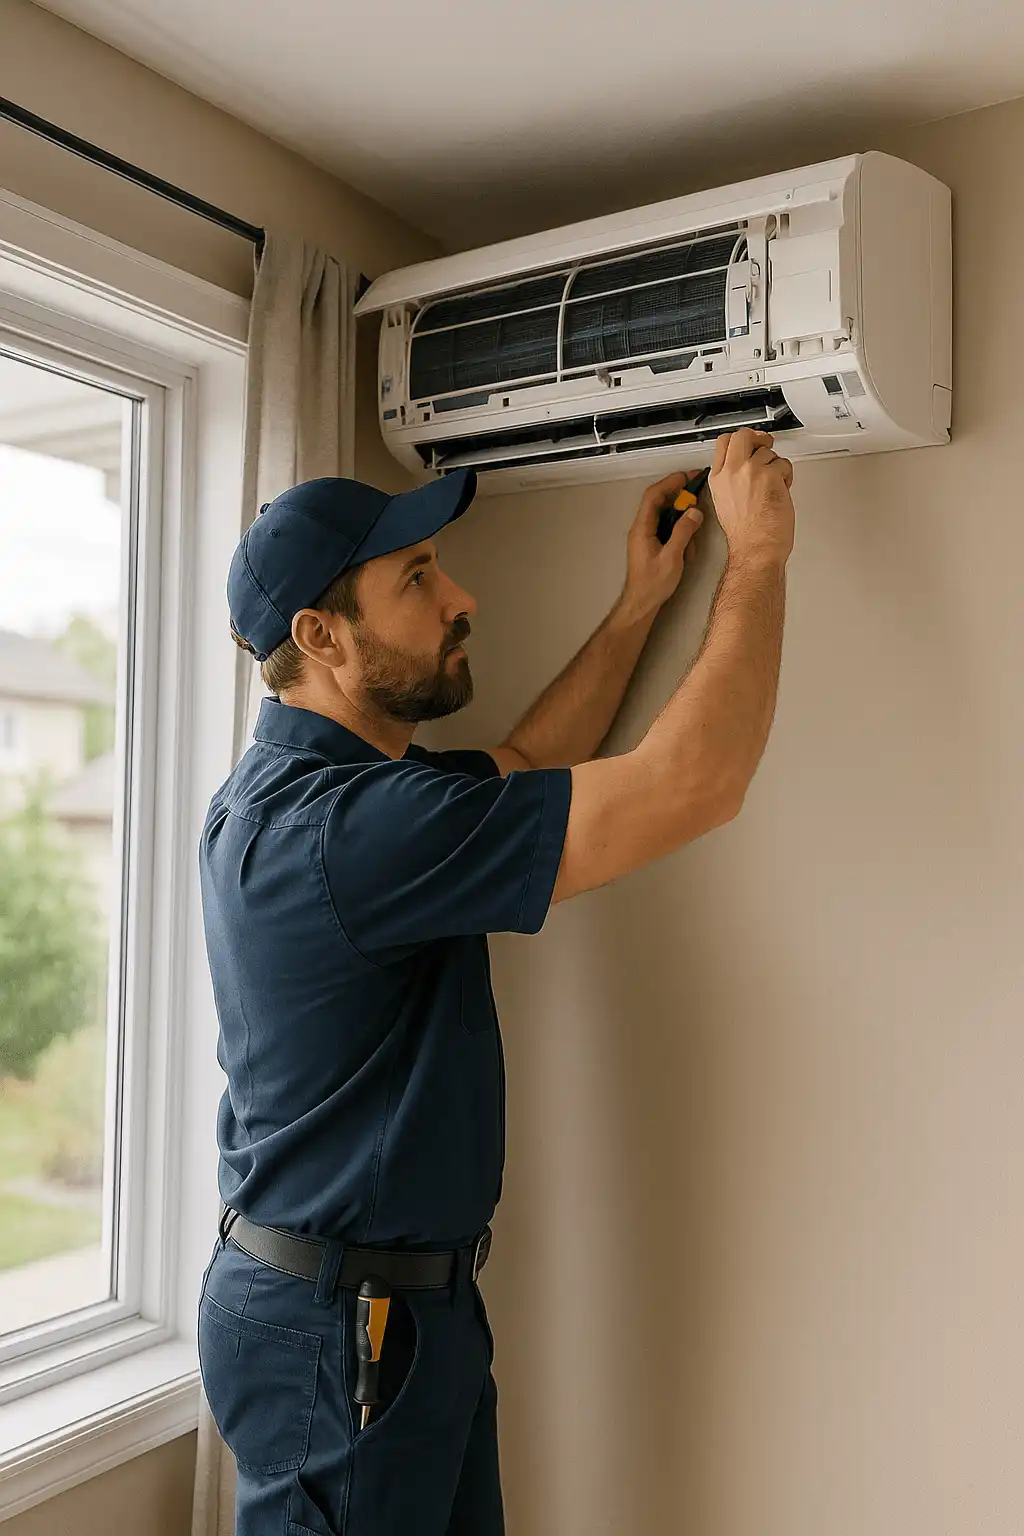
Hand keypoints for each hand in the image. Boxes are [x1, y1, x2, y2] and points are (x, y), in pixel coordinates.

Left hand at [621, 470, 704, 617]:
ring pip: (665, 515)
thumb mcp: (672, 557)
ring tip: (696, 522)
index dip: (669, 483)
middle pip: (659, 502)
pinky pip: (667, 528)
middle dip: (678, 495)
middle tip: (696, 491)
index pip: (653, 496)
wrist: (640, 604)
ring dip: (682, 516)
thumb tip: (694, 512)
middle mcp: (642, 529)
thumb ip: (683, 532)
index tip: (686, 476)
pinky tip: (690, 543)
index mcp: (642, 528)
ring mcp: (646, 536)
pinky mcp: (652, 544)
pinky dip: (680, 530)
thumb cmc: (652, 585)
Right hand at [708, 429, 794, 566]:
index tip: (750, 441)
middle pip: (743, 436)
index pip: (724, 442)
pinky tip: (781, 490)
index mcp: (718, 478)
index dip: (740, 438)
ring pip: (768, 452)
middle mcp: (732, 471)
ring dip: (775, 465)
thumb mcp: (725, 502)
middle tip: (766, 444)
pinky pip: (783, 464)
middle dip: (758, 438)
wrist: (756, 547)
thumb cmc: (745, 534)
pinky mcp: (770, 475)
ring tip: (774, 485)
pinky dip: (786, 476)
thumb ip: (732, 479)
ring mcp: (751, 471)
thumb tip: (746, 466)